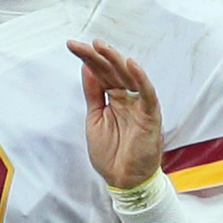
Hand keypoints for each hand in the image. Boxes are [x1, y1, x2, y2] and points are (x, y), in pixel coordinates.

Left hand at [71, 40, 161, 191]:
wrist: (124, 179)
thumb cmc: (112, 152)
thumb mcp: (94, 118)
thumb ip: (93, 93)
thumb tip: (87, 68)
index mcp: (113, 98)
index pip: (100, 73)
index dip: (88, 59)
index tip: (72, 45)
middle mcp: (127, 97)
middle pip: (112, 71)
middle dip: (97, 55)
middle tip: (82, 43)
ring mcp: (139, 105)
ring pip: (129, 76)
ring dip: (115, 60)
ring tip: (101, 46)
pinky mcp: (150, 115)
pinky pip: (147, 94)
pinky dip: (141, 79)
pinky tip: (131, 64)